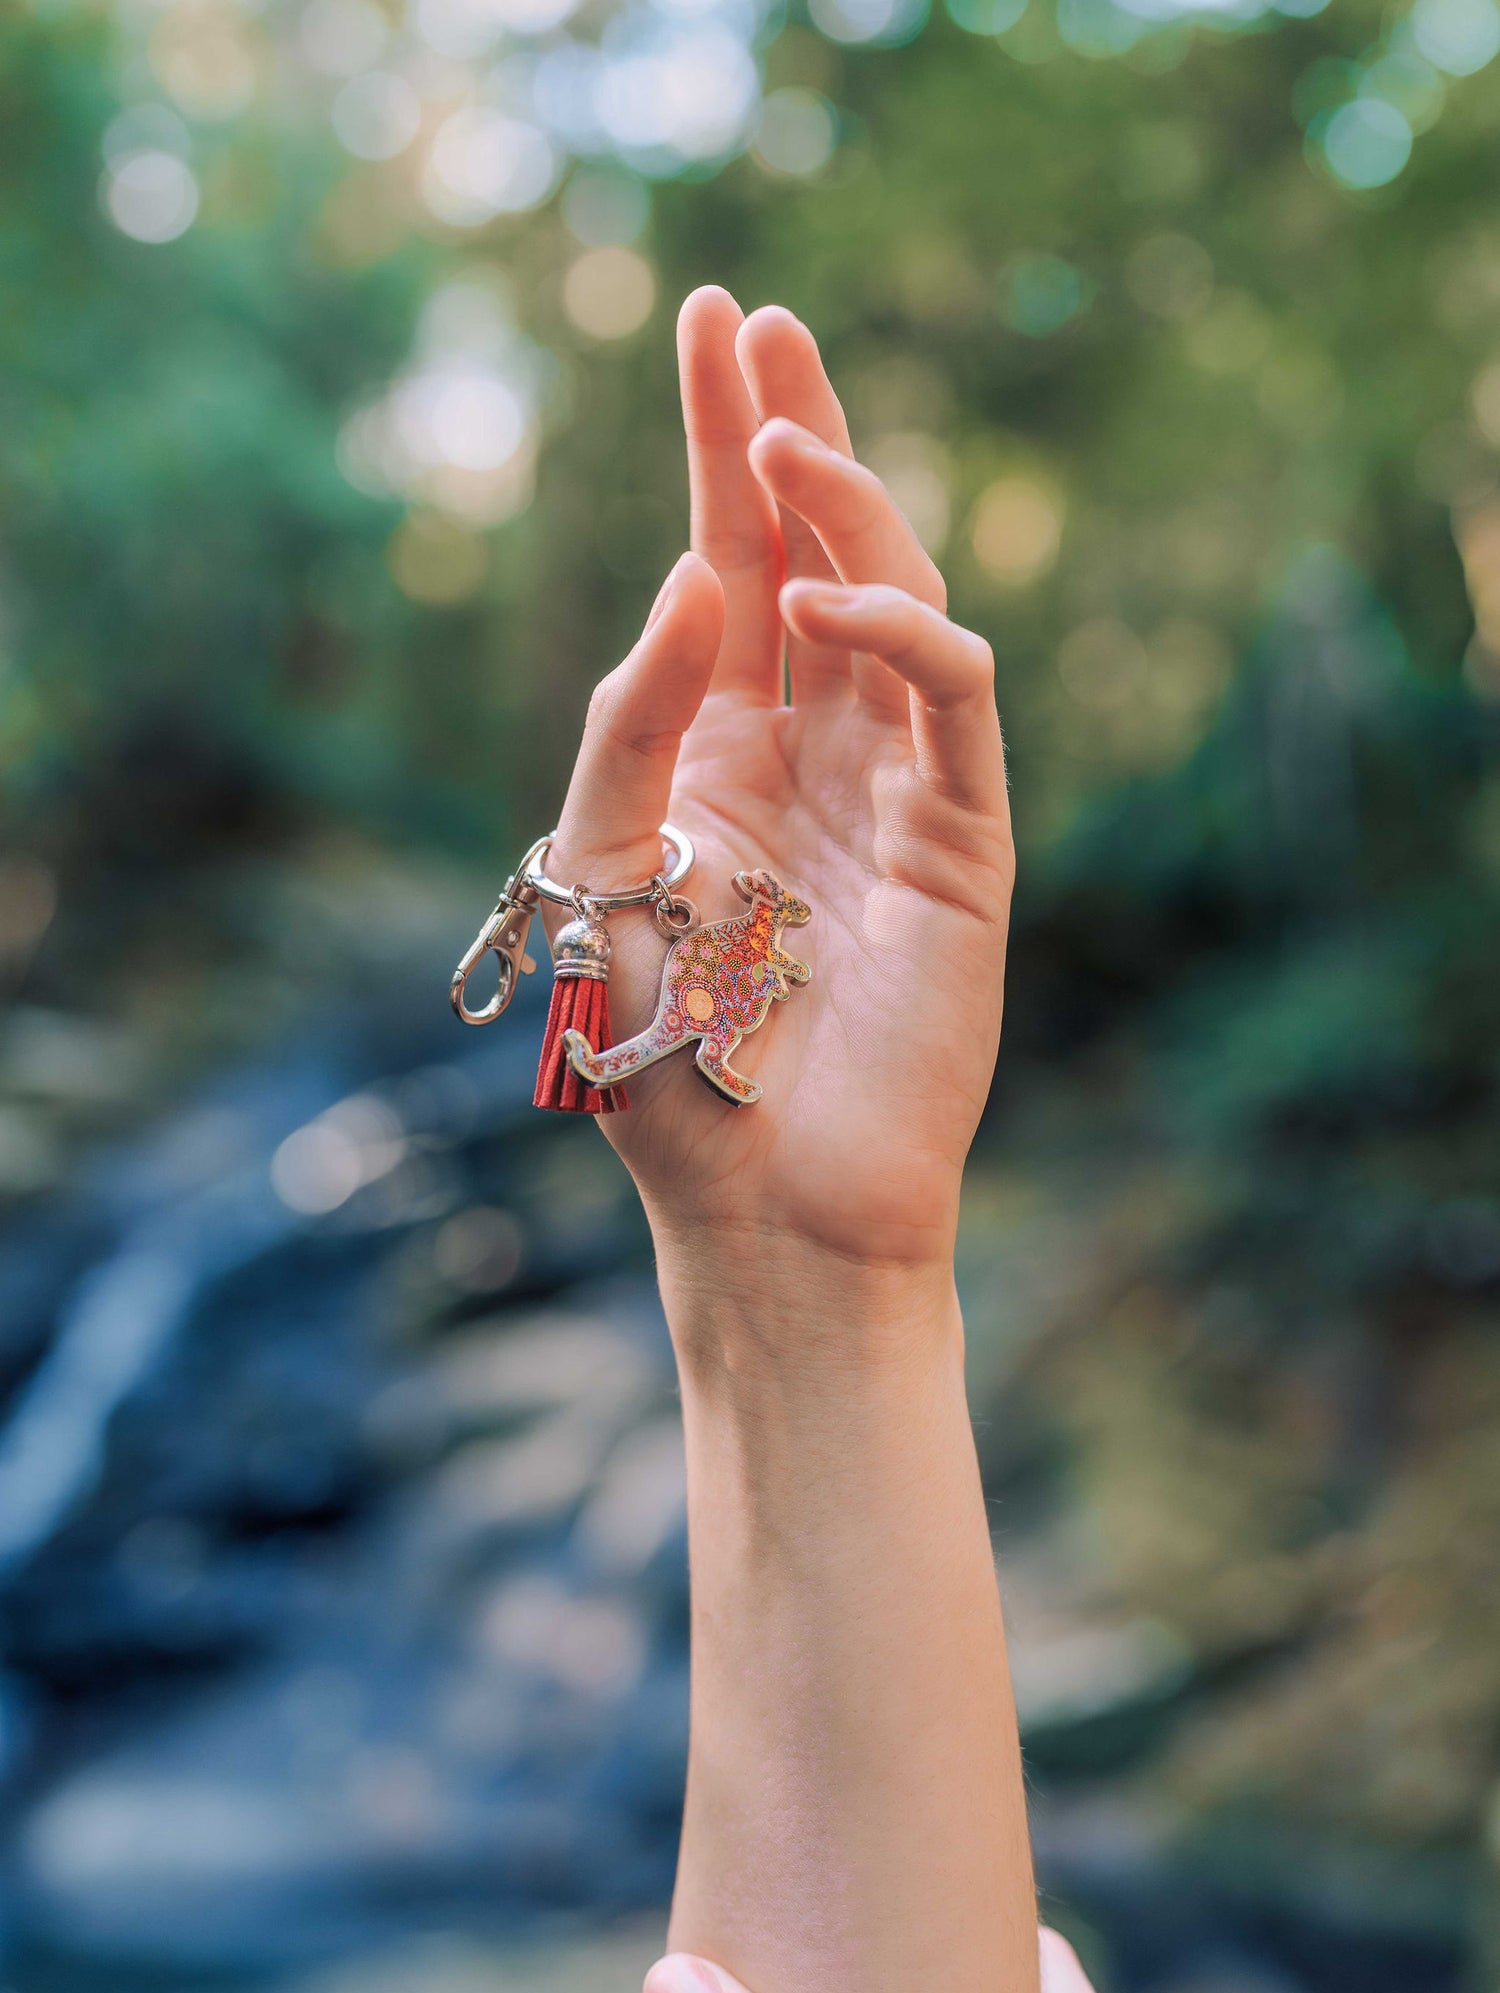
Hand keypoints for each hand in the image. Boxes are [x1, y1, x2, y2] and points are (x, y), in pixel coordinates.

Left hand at [546, 288, 1011, 1268]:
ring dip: (845, 512)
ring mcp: (897, 791)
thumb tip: (692, 578)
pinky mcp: (965, 840)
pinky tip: (824, 601)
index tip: (709, 323)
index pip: (727, 570)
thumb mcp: (597, 868)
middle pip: (814, 557)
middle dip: (788, 437)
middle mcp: (812, 756)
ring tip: (779, 440)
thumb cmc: (664, 1061)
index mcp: (722, 759)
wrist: (762, 1203)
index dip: (719, 447)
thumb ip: (631, 720)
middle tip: (759, 325)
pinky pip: (954, 701)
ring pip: (895, 604)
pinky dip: (902, 636)